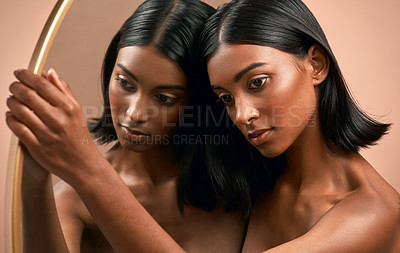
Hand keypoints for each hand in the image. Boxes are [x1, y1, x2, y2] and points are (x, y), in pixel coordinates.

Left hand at [6, 69, 102, 185]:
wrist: (83, 164)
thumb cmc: (79, 138)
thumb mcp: (77, 110)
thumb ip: (63, 90)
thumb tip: (49, 73)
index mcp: (69, 108)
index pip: (43, 85)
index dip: (27, 75)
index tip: (20, 73)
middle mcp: (58, 120)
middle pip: (28, 95)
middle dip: (15, 87)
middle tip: (14, 86)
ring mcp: (47, 134)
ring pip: (19, 111)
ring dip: (11, 102)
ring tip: (11, 100)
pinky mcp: (37, 147)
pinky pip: (17, 128)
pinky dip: (10, 119)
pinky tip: (11, 115)